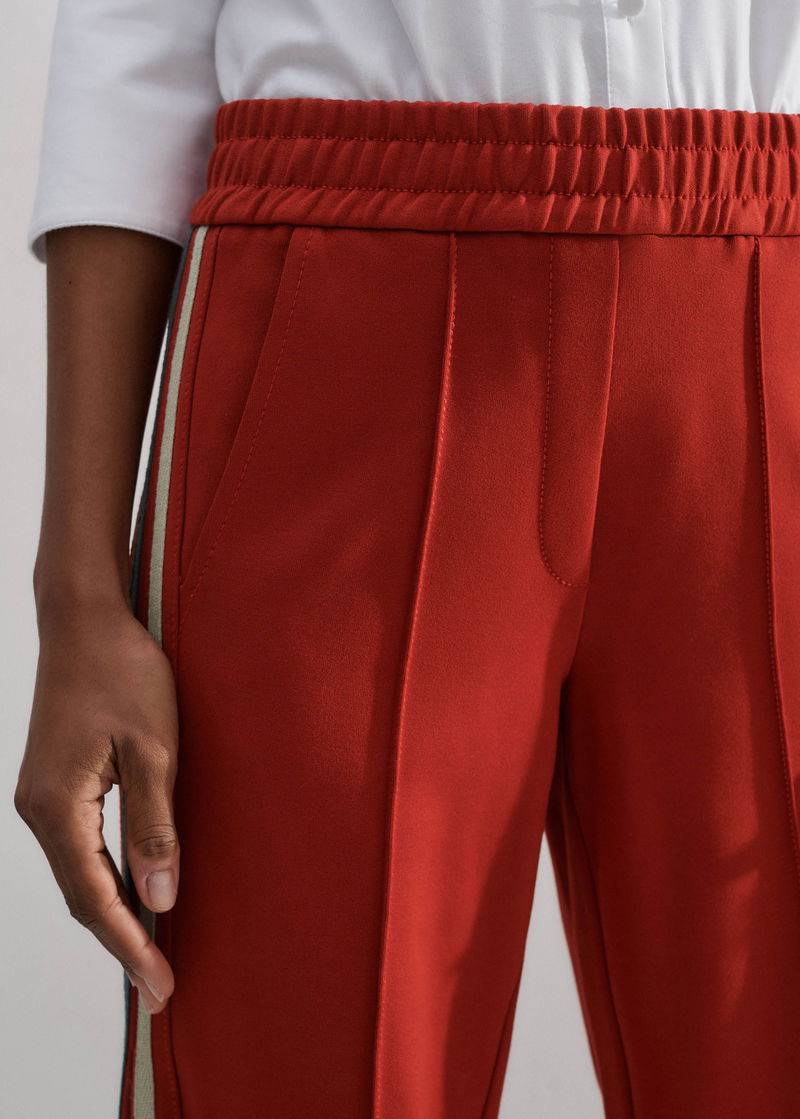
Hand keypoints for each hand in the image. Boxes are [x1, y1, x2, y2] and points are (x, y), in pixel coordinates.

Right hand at [14, 598, 179, 1014]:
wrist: (84, 620)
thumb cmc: (123, 673)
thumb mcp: (154, 749)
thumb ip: (154, 827)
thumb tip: (160, 900)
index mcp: (57, 806)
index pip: (95, 899)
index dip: (131, 945)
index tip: (161, 985)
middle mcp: (37, 809)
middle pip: (80, 895)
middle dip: (122, 941)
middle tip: (161, 983)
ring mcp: (40, 796)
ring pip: (77, 873)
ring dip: (114, 912)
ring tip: (153, 949)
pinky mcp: (53, 782)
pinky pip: (78, 846)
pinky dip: (105, 877)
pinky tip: (133, 890)